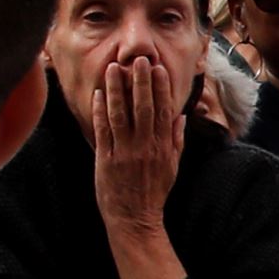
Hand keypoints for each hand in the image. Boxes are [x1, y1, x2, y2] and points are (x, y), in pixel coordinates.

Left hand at [90, 49, 185, 231]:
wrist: (134, 219)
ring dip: (117, 90)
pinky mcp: (106, 160)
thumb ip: (176, 140)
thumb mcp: (172, 167)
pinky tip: (99, 94)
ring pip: (121, 115)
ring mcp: (124, 153)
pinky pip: (103, 131)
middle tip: (138, 60)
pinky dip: (100, 111)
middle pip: (144, 108)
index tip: (158, 68)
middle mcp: (145, 147)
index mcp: (163, 148)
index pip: (163, 111)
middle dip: (141, 82)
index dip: (161, 88)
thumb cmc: (154, 192)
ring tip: (114, 68)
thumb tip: (180, 116)